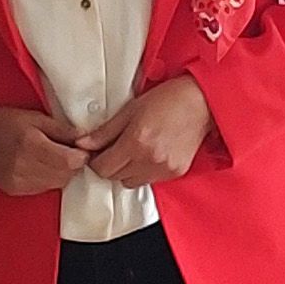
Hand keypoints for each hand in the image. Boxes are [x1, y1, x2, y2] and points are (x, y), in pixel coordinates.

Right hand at [0, 104, 92, 196]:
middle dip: (73, 165)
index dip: (81, 156)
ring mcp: (18, 182)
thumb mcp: (33, 116)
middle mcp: (24, 167)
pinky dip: (48, 179)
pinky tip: (41, 165)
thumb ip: (60, 129)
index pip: (69, 162)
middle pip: (65, 176)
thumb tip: (84, 138)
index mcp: (30, 145)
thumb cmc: (1, 121)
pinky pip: (43, 189)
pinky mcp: (14, 190)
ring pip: (56, 184)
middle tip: (70, 151)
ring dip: (62, 173)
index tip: (81, 147)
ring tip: (54, 156)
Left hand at [77, 76, 213, 188]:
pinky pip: (150, 180)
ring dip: (127, 171)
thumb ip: (105, 131)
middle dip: (110, 165)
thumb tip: (83, 144)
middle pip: (115, 177)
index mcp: (136, 142)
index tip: (97, 152)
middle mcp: (150, 160)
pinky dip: (144, 171)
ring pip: (131, 182)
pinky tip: (150, 154)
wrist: (201, 102)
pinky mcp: (175, 173)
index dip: (95, 160)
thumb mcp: (130, 110)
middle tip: (114, 149)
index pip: (103, 168)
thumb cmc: (167, 100)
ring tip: (134, 151)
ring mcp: (164, 169)